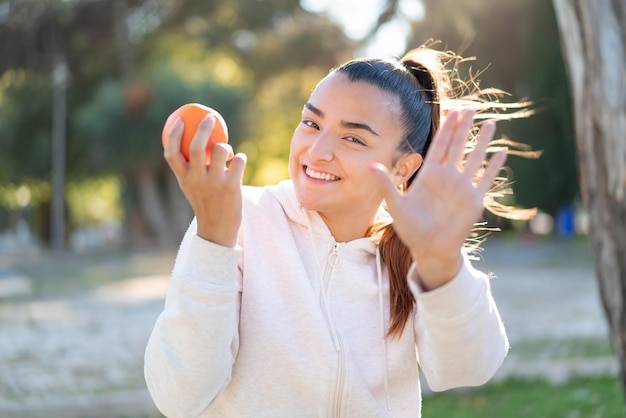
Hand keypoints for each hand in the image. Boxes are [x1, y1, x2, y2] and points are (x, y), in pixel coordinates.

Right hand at [164, 115, 246, 246]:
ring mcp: (214, 183)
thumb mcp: (192, 187)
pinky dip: (241, 157)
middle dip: (203, 128)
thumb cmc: (205, 204)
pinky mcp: (232, 186)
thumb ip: (191, 168)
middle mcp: (196, 179)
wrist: (218, 229)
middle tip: (210, 118)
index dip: (174, 134)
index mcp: (183, 179)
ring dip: (226, 146)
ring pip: (220, 150)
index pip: (171, 153)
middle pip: (196, 146)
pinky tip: (239, 161)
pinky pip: (239, 160)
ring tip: (228, 152)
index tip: (180, 120)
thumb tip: (195, 142)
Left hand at [371, 109, 505, 289]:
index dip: (447, 129)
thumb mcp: (396, 205)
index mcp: (429, 175)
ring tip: (491, 124)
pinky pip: (486, 180)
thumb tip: (371, 165)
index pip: (439, 146)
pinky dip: (494, 167)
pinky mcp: (473, 200)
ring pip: (475, 159)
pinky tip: (502, 153)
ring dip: (483, 142)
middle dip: (464, 127)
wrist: (429, 249)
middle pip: (457, 146)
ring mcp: (462, 187)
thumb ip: (387, 184)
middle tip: (471, 108)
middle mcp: (447, 178)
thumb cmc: (410, 229)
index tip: (453, 112)